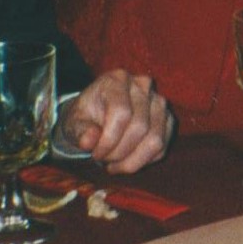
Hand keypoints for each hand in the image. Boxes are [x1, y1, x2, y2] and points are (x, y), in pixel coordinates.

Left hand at [55, 70, 173, 173]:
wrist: (97, 114)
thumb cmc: (85, 117)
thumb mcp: (74, 122)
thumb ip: (80, 131)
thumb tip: (89, 142)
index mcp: (117, 80)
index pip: (122, 113)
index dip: (109, 140)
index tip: (95, 154)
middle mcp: (143, 86)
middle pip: (140, 128)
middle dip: (119, 153)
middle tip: (104, 160)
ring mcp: (159, 102)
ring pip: (155, 141)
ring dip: (133, 161)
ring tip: (115, 163)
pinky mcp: (168, 119)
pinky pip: (162, 148)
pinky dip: (143, 161)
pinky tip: (127, 160)